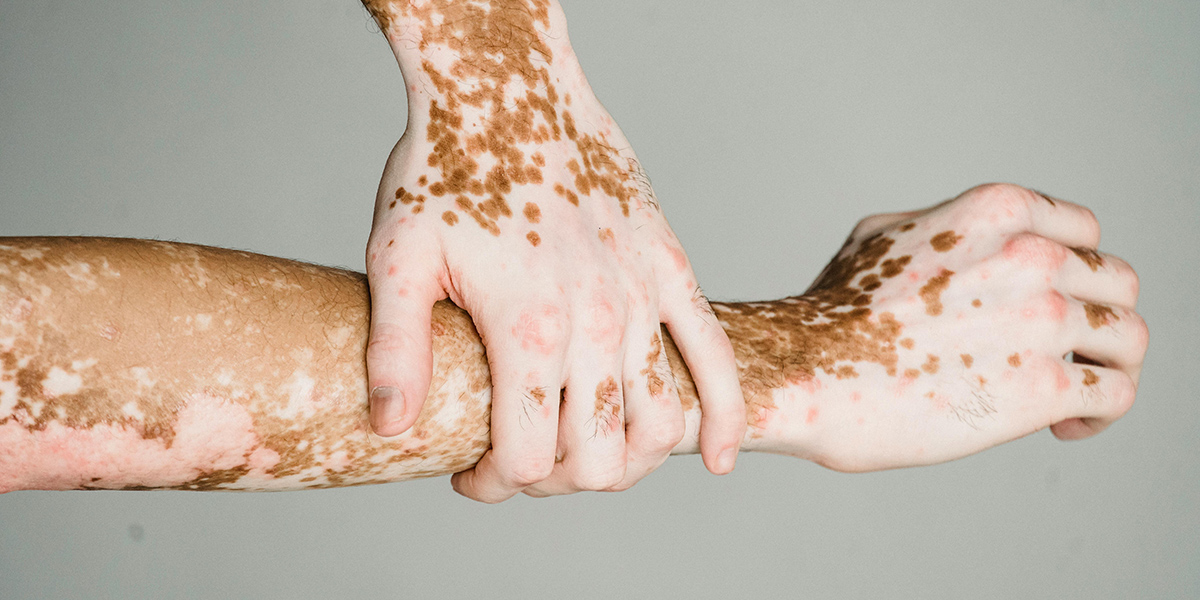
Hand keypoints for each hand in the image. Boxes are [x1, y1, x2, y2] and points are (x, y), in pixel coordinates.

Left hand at [361, 4, 744, 500]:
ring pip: (660, 426)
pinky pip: (716, 359)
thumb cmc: (447, 169)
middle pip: (598, 459)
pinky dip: (722, 419)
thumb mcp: (398, 255)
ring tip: (587, 451)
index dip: (497, 483)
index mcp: (528, 328)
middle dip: (555, 480)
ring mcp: (644, 297)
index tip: (472, 473)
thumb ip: (395, 348)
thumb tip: (391, 429)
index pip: (530, 458)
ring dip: (625, 463)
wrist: (509, 87)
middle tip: (522, 458)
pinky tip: (718, 458)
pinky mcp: (672, 269)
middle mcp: (598, 322)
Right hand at [743, 184, 1146, 470]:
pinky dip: (1098, 414)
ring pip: (1129, 339)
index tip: (1051, 305)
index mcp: (999, 210)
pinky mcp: (1044, 388)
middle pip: (1118, 284)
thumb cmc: (829, 311)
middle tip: (1064, 353)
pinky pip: (1115, 394)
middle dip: (1095, 319)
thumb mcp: (881, 235)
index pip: (1085, 232)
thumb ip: (942, 229)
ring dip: (1107, 366)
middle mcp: (1033, 257)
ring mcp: (1043, 321)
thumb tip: (963, 247)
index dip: (1072, 272)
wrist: (804, 372)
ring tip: (1074, 394)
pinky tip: (1062, 426)